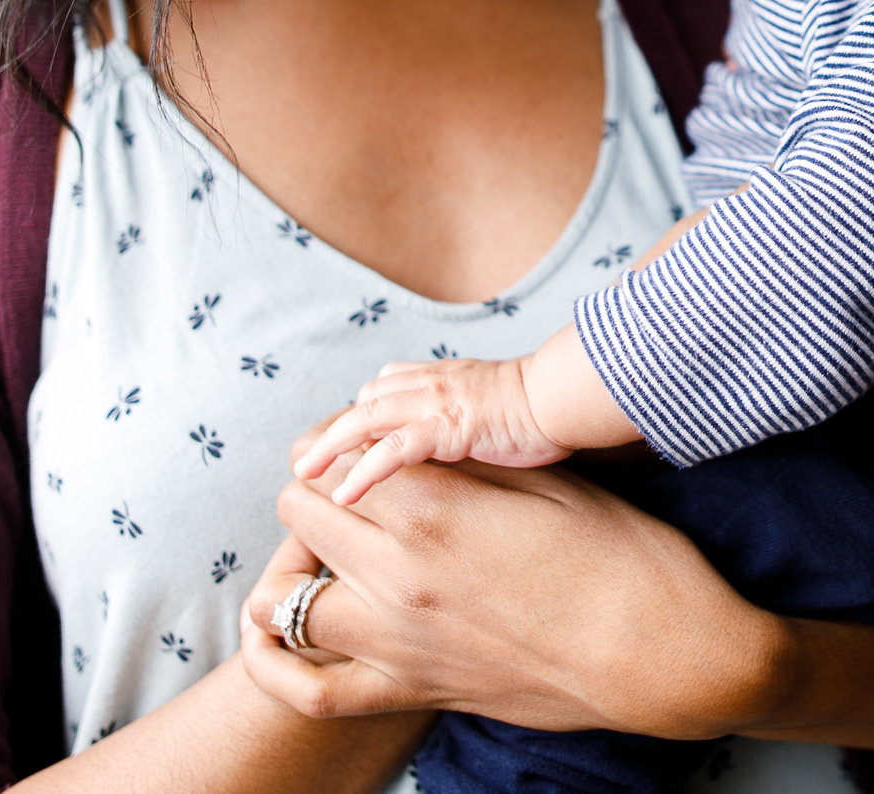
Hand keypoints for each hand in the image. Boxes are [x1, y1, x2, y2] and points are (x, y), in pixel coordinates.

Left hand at [241, 455, 781, 739]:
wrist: (662, 656)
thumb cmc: (621, 557)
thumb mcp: (545, 482)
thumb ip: (462, 461)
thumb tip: (409, 440)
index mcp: (435, 511)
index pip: (339, 456)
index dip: (345, 441)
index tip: (366, 442)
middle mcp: (399, 575)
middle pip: (299, 512)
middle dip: (316, 491)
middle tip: (351, 490)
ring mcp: (399, 641)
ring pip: (286, 597)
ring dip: (295, 566)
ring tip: (329, 554)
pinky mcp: (411, 690)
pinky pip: (311, 689)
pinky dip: (278, 663)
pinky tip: (279, 638)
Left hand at [294, 358, 568, 505]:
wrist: (570, 395)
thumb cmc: (542, 410)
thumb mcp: (491, 408)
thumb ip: (460, 420)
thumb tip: (445, 448)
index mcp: (439, 380)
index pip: (379, 390)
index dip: (354, 418)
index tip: (334, 449)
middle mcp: (430, 386)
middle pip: (362, 403)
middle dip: (329, 433)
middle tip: (303, 465)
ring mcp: (438, 405)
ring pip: (366, 420)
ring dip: (330, 448)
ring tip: (304, 477)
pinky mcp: (452, 427)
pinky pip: (397, 449)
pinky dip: (365, 470)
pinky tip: (344, 495)